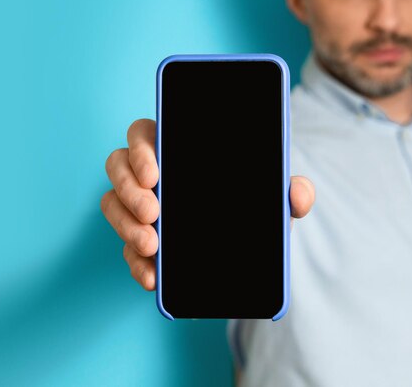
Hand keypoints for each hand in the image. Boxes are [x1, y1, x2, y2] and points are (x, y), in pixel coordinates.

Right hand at [100, 118, 314, 290]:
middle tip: (156, 215)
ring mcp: (139, 205)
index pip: (143, 133)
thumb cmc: (252, 203)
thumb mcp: (274, 196)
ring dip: (125, 225)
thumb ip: (292, 191)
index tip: (155, 174)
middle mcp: (150, 173)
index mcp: (177, 148)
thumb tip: (299, 195)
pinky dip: (134, 263)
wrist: (246, 243)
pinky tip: (152, 277)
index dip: (140, 149)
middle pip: (117, 166)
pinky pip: (124, 248)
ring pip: (112, 204)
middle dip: (129, 190)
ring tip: (152, 246)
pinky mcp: (139, 238)